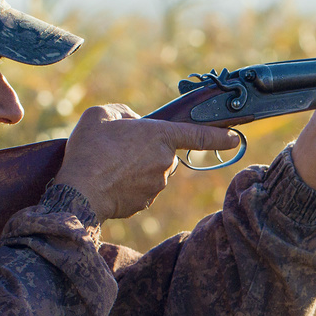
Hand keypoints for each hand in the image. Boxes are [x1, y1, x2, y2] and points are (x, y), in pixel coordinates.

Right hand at [54, 104, 238, 219]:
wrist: (79, 192)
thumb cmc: (89, 150)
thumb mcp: (99, 114)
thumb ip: (122, 112)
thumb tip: (132, 122)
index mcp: (160, 136)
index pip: (198, 134)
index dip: (219, 136)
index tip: (236, 138)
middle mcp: (165, 161)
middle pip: (163, 151)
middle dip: (146, 148)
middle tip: (117, 148)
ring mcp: (157, 185)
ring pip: (151, 170)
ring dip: (136, 167)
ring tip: (108, 165)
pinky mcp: (146, 202)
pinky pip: (141, 188)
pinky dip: (128, 185)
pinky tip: (109, 181)